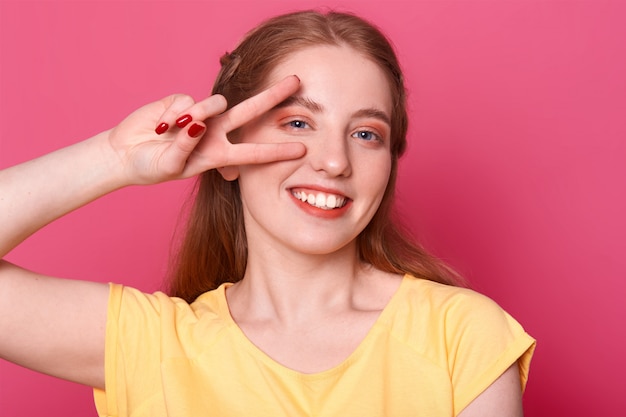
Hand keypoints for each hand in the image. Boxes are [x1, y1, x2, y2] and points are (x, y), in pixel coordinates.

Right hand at [107, 75, 305, 184]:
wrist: (124, 154)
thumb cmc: (150, 167)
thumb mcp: (170, 166)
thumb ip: (185, 147)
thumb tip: (199, 124)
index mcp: (219, 154)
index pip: (254, 152)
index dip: (277, 151)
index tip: (302, 149)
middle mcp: (215, 132)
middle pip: (250, 111)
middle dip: (273, 96)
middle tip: (296, 81)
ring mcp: (200, 115)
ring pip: (214, 104)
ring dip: (198, 116)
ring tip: (173, 132)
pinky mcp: (182, 101)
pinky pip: (186, 101)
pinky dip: (172, 115)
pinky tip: (161, 126)